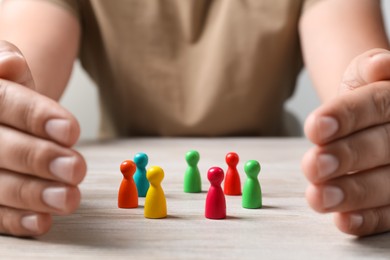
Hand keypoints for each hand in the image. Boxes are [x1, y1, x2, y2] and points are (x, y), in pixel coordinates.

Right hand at [0, 41, 85, 236]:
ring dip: (33, 194)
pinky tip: (43, 221)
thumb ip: (6, 63)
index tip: (71, 130)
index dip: (35, 117)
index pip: (4, 103)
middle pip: (0, 149)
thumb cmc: (10, 92)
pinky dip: (18, 220)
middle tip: (76, 168)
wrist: (3, 114)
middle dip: (39, 159)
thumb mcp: (8, 68)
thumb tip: (10, 63)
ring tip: (69, 198)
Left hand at [302, 48, 389, 235]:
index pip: (375, 105)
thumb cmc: (363, 93)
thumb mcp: (363, 71)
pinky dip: (367, 219)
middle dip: (346, 157)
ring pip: (387, 184)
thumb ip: (369, 69)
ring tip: (317, 197)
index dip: (346, 116)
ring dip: (352, 192)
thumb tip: (380, 65)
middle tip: (312, 166)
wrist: (369, 112)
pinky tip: (343, 221)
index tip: (314, 128)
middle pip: (381, 146)